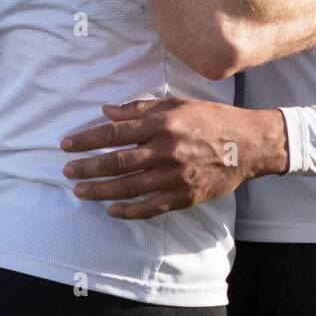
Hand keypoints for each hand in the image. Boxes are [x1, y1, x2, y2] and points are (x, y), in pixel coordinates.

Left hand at [60, 99, 288, 218]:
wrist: (249, 145)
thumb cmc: (211, 120)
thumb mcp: (177, 105)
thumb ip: (140, 108)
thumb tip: (106, 110)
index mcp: (163, 124)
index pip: (115, 133)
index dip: (87, 140)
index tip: (66, 145)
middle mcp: (166, 150)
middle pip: (116, 162)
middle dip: (87, 167)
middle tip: (66, 170)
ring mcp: (175, 176)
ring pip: (129, 187)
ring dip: (100, 191)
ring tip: (80, 191)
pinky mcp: (184, 196)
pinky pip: (150, 207)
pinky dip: (128, 211)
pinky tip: (111, 210)